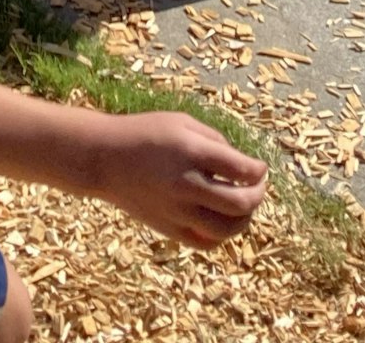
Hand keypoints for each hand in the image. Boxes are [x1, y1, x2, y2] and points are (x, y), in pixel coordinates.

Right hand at [99, 109, 268, 247]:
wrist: (104, 158)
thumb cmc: (144, 133)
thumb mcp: (180, 122)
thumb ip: (214, 140)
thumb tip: (242, 164)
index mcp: (191, 152)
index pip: (241, 169)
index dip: (258, 171)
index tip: (261, 168)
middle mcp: (186, 184)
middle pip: (240, 203)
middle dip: (258, 195)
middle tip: (258, 186)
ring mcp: (177, 211)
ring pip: (227, 229)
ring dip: (244, 219)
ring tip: (244, 206)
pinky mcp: (169, 229)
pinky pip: (206, 242)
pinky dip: (222, 236)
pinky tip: (222, 221)